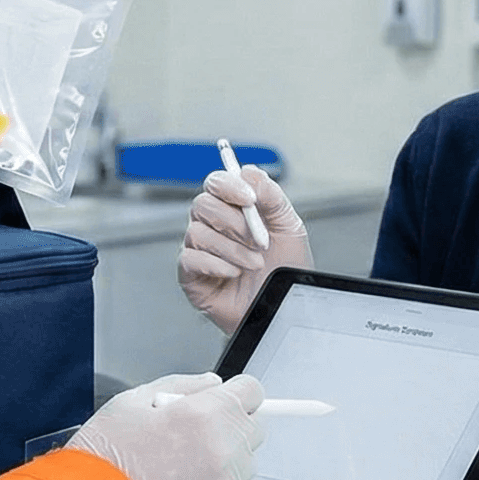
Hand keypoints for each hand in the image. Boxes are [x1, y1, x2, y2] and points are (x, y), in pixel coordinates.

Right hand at [65, 373, 265, 479]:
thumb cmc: (103, 459)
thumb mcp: (131, 402)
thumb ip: (180, 386)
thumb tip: (210, 383)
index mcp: (205, 415)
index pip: (252, 392)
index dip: (235, 394)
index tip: (222, 401)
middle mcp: (224, 451)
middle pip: (252, 430)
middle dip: (228, 427)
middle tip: (190, 435)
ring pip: (243, 467)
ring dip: (222, 462)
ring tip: (178, 468)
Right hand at [179, 166, 311, 332]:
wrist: (283, 307)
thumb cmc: (284, 268)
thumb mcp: (288, 227)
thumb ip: (271, 196)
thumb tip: (249, 172)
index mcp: (232, 208)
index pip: (217, 183)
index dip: (229, 185)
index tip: (250, 198)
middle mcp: (212, 225)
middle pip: (203, 204)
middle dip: (234, 222)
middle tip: (259, 240)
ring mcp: (199, 249)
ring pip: (197, 233)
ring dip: (232, 249)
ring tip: (254, 263)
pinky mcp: (190, 275)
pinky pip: (190, 259)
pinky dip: (215, 264)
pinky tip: (234, 273)